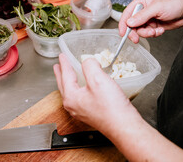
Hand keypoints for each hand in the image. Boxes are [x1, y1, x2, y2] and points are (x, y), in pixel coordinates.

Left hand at [53, 54, 182, 161]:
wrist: (124, 126)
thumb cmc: (111, 107)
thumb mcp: (98, 79)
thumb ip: (89, 65)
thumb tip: (88, 61)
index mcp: (71, 97)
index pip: (65, 76)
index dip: (64, 63)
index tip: (62, 56)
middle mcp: (74, 106)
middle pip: (64, 85)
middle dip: (61, 74)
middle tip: (58, 66)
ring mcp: (82, 112)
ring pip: (71, 92)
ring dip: (69, 81)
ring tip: (69, 75)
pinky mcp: (91, 114)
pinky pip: (80, 98)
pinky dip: (79, 88)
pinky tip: (85, 87)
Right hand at [119, 0, 182, 42]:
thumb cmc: (175, 3)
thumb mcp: (157, 8)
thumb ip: (142, 16)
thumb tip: (129, 23)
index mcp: (141, 1)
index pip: (127, 13)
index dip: (123, 24)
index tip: (123, 33)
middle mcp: (143, 10)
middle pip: (132, 24)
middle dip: (136, 32)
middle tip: (137, 38)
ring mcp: (148, 18)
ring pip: (140, 30)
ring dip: (147, 33)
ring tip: (156, 31)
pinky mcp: (154, 26)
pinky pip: (148, 33)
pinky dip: (154, 34)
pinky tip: (161, 30)